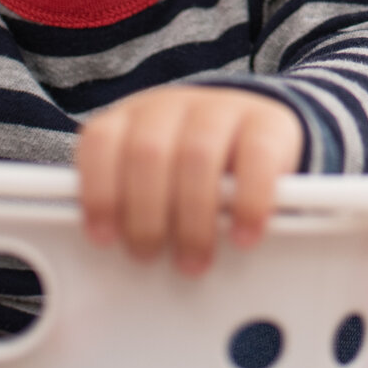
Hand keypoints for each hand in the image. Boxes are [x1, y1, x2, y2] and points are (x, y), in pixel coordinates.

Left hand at [75, 86, 304, 273]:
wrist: (253, 132)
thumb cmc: (188, 174)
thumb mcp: (153, 180)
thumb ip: (129, 204)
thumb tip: (110, 252)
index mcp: (131, 118)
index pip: (102, 141)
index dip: (99, 191)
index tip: (104, 238)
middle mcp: (172, 106)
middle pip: (148, 153)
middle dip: (144, 214)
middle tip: (148, 256)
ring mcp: (221, 108)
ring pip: (197, 155)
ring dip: (192, 219)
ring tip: (194, 261)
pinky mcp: (268, 122)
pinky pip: (256, 157)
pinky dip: (249, 203)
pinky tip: (244, 236)